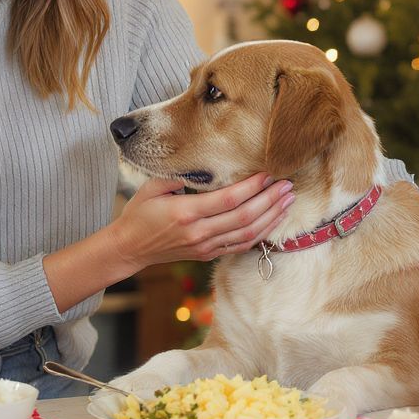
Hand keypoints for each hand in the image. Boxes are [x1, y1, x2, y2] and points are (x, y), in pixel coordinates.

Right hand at [109, 172, 294, 271]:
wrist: (130, 248)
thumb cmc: (139, 213)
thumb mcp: (152, 187)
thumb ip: (178, 175)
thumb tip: (205, 163)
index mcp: (186, 213)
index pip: (228, 199)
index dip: (252, 187)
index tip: (268, 174)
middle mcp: (199, 233)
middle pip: (244, 217)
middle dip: (270, 200)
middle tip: (287, 185)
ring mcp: (205, 246)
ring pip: (247, 234)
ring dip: (271, 217)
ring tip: (287, 201)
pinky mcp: (208, 254)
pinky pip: (240, 245)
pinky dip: (260, 233)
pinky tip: (273, 220)